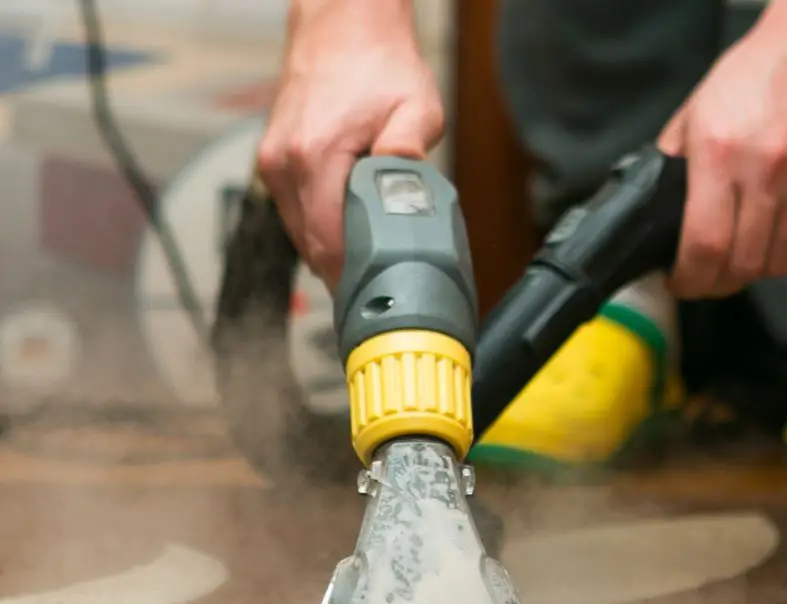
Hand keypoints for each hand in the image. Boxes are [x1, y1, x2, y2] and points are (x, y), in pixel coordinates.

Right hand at [257, 0, 444, 289]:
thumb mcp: (416, 107)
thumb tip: (405, 185)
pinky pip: (296, 213)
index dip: (354, 279)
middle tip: (382, 287)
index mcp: (313, 156)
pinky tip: (350, 230)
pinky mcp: (274, 161)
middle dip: (346, 271)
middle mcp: (284, 164)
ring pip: (300, 235)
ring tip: (370, 260)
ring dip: (332, 250)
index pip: (327, 244)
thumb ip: (409, 149)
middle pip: (311, 247)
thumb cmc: (379, 64)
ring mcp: (274, 163)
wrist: (343, 25)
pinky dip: (321, 227)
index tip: (377, 298)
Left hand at [656, 15, 786, 299]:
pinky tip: (778, 239)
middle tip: (710, 275)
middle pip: (744, 265)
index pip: (705, 245)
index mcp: (719, 155)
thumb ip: (674, 165)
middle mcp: (765, 172)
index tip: (682, 282)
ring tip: (745, 255)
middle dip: (720, 282)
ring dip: (757, 269)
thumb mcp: (694, 114)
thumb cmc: (752, 77)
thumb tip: (658, 213)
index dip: (691, 279)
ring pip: (779, 263)